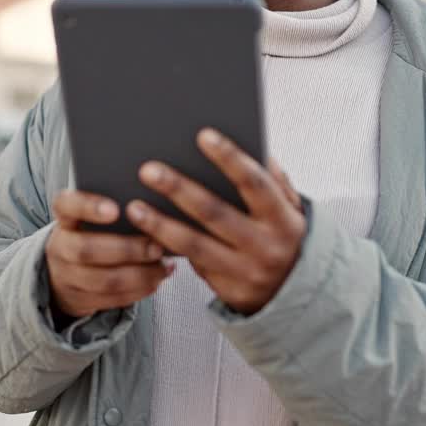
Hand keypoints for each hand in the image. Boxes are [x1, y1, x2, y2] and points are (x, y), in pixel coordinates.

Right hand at [45, 190, 174, 319]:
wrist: (65, 271)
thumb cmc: (90, 233)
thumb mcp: (92, 217)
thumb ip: (115, 207)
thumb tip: (152, 206)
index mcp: (64, 218)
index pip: (66, 206)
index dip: (88, 207)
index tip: (115, 209)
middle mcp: (61, 247)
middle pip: (87, 250)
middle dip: (126, 249)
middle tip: (156, 247)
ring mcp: (67, 277)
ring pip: (103, 280)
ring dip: (139, 275)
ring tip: (163, 266)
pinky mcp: (81, 299)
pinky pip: (111, 299)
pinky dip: (138, 290)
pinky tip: (156, 280)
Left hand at [129, 128, 305, 314]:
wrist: (291, 289)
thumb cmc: (279, 233)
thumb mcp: (286, 206)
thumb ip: (270, 178)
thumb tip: (247, 143)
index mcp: (282, 217)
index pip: (254, 182)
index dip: (230, 158)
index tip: (202, 135)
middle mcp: (265, 246)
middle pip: (215, 213)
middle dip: (179, 189)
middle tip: (148, 170)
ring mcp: (245, 271)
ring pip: (195, 245)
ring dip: (160, 224)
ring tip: (134, 206)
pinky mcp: (227, 290)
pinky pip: (191, 264)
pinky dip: (166, 246)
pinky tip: (142, 233)